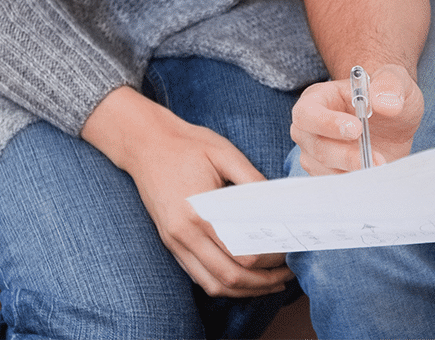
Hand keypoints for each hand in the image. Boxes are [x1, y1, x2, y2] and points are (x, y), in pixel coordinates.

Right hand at [81, 86, 292, 299]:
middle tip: (287, 275)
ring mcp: (174, 244)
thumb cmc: (187, 145)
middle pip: (228, 278)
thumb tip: (278, 204)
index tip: (289, 251)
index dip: (268, 258)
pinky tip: (243, 277)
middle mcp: (183, 236)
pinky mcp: (171, 244)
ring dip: (244, 290)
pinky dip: (224, 284)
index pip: (240, 252)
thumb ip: (251, 180)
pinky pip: (199, 276)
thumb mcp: (224, 153)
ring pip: (212, 285)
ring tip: (271, 283)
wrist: (145, 144)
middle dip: (262, 282)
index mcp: (198, 214)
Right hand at [289, 64, 423, 174]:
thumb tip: (384, 102)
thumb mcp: (395, 80)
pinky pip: (334, 184)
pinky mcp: (327, 173)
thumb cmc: (387, 94)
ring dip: (354, 170)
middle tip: (377, 158)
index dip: (327, 123)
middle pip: (315, 146)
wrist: (395, 122)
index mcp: (318, 97)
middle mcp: (310, 128)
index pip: (307, 112)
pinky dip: (354, 182)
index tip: (357, 129)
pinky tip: (373, 174)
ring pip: (324, 169)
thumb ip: (390, 84)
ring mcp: (316, 154)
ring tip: (381, 164)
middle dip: (346, 155)